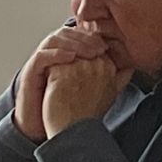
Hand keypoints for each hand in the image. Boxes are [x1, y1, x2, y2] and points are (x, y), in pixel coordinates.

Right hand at [11, 23, 111, 141]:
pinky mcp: (30, 72)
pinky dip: (56, 53)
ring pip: (54, 39)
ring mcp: (40, 62)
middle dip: (84, 37)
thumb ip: (110, 77)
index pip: (79, 36)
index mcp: (66, 56)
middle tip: (99, 46)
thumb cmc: (68, 110)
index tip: (107, 45)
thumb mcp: (92, 89)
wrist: (46, 128)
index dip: (93, 37)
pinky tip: (70, 57)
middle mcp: (52, 55)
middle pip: (67, 33)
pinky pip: (41, 56)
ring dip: (72, 43)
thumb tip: (131, 66)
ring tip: (87, 52)